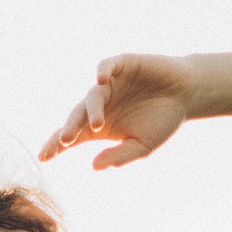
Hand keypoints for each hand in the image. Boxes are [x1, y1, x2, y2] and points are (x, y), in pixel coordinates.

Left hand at [39, 52, 199, 169]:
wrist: (187, 95)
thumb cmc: (162, 121)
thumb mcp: (142, 146)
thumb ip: (119, 156)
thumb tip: (95, 166)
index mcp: (99, 127)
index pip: (72, 136)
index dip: (56, 145)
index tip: (43, 157)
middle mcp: (99, 105)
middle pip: (76, 117)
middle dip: (69, 129)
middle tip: (65, 141)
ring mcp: (110, 84)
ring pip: (92, 96)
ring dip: (92, 111)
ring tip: (97, 126)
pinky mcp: (122, 65)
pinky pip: (107, 66)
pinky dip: (103, 71)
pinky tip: (102, 80)